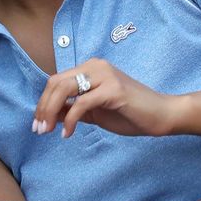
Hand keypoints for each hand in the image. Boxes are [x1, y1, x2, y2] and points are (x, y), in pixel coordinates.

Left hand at [32, 58, 177, 138]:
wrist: (163, 115)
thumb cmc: (131, 114)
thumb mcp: (95, 113)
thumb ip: (72, 110)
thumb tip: (48, 115)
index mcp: (90, 68)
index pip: (56, 81)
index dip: (43, 102)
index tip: (37, 124)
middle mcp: (95, 66)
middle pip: (56, 83)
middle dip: (43, 107)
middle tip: (38, 130)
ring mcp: (104, 75)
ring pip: (64, 89)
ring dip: (50, 111)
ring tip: (48, 131)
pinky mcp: (112, 89)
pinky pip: (82, 103)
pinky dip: (70, 120)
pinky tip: (68, 133)